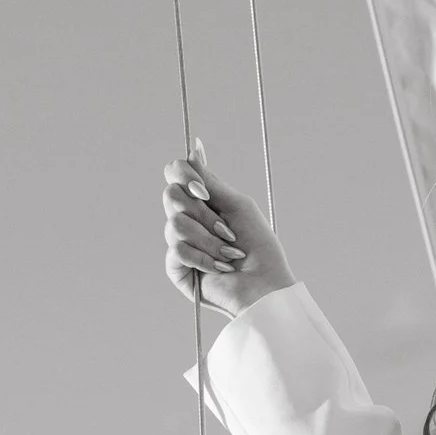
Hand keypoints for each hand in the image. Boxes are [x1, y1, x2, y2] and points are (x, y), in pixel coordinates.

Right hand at [162, 155, 292, 316]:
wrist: (264, 284)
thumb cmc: (259, 246)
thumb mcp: (238, 206)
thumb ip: (211, 181)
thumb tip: (193, 150)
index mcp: (202, 202)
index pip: (175, 175)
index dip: (183, 175)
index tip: (204, 191)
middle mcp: (188, 219)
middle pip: (171, 196)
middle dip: (204, 215)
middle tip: (228, 231)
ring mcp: (180, 243)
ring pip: (176, 224)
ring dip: (210, 240)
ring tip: (230, 254)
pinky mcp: (177, 268)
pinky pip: (177, 250)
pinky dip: (204, 258)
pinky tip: (220, 268)